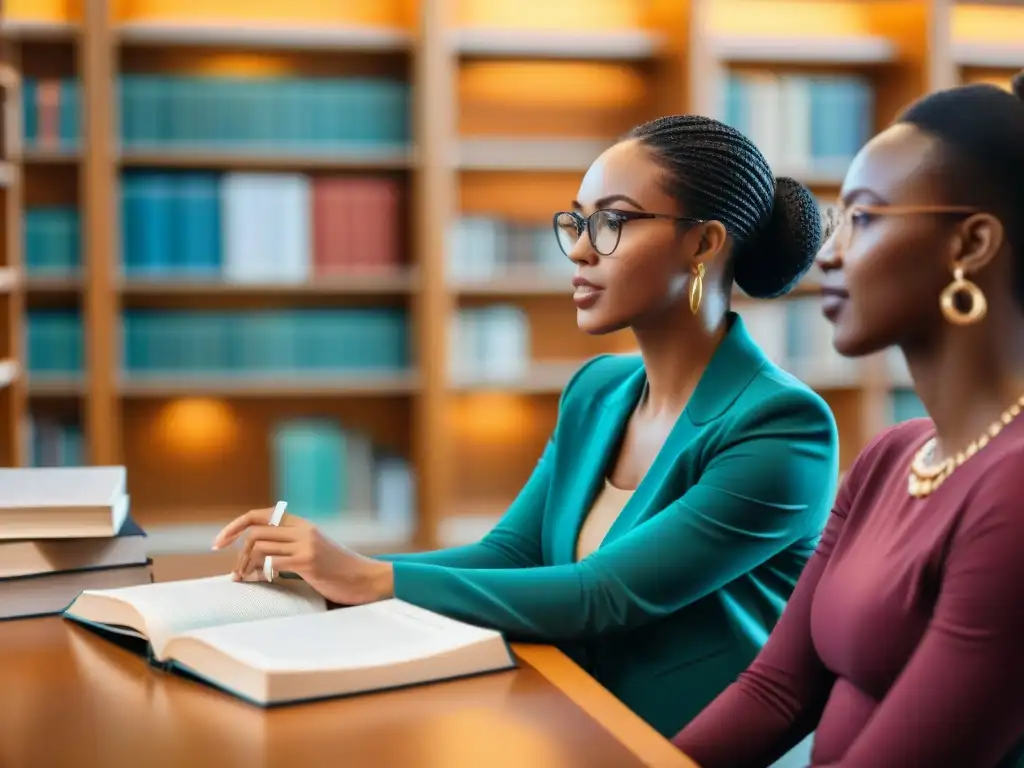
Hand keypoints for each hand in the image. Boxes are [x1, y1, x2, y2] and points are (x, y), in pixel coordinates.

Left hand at [211, 508, 394, 605]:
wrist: (366, 579)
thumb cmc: (338, 570)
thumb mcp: (313, 550)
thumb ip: (289, 546)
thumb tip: (253, 556)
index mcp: (302, 524)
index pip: (259, 515)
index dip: (234, 526)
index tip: (219, 543)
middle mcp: (303, 530)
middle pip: (254, 532)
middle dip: (237, 553)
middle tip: (236, 573)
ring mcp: (306, 545)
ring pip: (260, 546)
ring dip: (246, 565)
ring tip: (246, 579)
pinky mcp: (309, 562)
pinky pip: (273, 562)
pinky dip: (261, 573)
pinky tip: (264, 581)